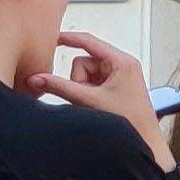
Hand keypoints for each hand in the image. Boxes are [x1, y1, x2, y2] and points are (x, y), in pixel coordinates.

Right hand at [33, 30, 169, 157]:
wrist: (144, 142)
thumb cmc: (127, 121)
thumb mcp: (89, 101)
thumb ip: (59, 88)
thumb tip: (35, 79)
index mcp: (122, 62)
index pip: (89, 41)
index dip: (68, 38)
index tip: (51, 37)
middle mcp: (122, 65)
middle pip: (83, 62)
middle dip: (79, 81)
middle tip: (88, 98)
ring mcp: (119, 76)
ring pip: (85, 75)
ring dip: (83, 89)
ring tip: (94, 104)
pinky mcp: (116, 87)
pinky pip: (91, 84)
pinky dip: (87, 93)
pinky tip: (97, 106)